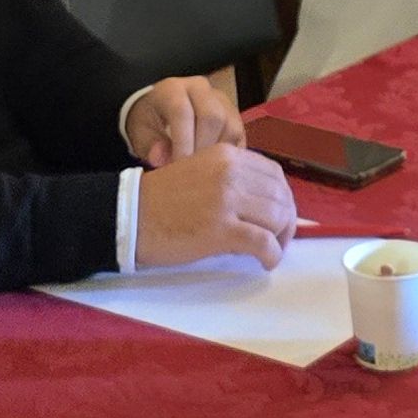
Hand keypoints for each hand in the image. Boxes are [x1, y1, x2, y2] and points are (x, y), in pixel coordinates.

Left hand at [123, 75, 243, 165]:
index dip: (182, 143)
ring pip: (230, 126)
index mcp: (172, 89)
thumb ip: (149, 145)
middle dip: (202, 149)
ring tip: (204, 172)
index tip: (177, 167)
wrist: (161, 109)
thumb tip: (161, 160)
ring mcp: (221, 99)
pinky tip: (217, 168)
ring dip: (218, 154)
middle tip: (193, 173)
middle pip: (212, 116)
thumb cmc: (150, 121)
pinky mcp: (234, 114)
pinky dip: (230, 155)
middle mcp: (200, 88)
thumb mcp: (140, 132)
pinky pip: (240, 135)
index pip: (182, 112)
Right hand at [135, 144, 295, 269]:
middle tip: (279, 237)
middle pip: (280, 196)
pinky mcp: (222, 229)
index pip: (273, 174)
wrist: (130, 216)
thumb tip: (262, 203)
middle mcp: (230, 172)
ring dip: (281, 238)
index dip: (283, 197)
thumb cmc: (161, 199)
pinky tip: (266, 262)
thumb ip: (231, 179)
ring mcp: (227, 200)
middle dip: (286, 220)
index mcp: (226, 155)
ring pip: (277, 218)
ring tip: (271, 250)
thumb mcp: (200, 171)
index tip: (278, 215)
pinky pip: (263, 243)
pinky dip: (272, 255)